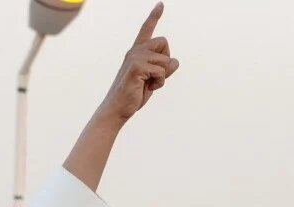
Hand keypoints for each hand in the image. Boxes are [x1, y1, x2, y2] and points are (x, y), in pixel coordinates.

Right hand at [96, 2, 179, 125]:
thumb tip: (175, 61)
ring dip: (162, 76)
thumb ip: (164, 69)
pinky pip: (161, 72)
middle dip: (167, 59)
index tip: (161, 4)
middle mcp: (135, 50)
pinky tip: (148, 88)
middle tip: (155, 75)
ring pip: (166, 60)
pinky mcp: (136, 67)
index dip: (154, 16)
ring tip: (148, 84)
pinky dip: (159, 83)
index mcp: (138, 51)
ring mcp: (135, 58)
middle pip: (164, 42)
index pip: (147, 30)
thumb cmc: (135, 94)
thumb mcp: (154, 80)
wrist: (118, 108)